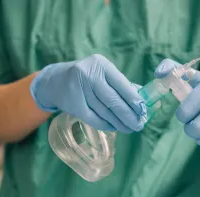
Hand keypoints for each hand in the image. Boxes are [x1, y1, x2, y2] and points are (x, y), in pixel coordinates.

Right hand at [30, 54, 145, 132]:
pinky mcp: (72, 104)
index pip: (122, 84)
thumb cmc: (87, 77)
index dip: (134, 100)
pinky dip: (105, 124)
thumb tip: (142, 102)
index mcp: (101, 65)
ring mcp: (79, 89)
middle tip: (138, 125)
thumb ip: (121, 84)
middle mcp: (89, 75)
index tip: (143, 111)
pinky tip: (113, 127)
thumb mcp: (102, 73)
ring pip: (104, 111)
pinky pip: (93, 118)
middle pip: (113, 100)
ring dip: (118, 123)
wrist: (55, 80)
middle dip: (128, 115)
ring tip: (128, 128)